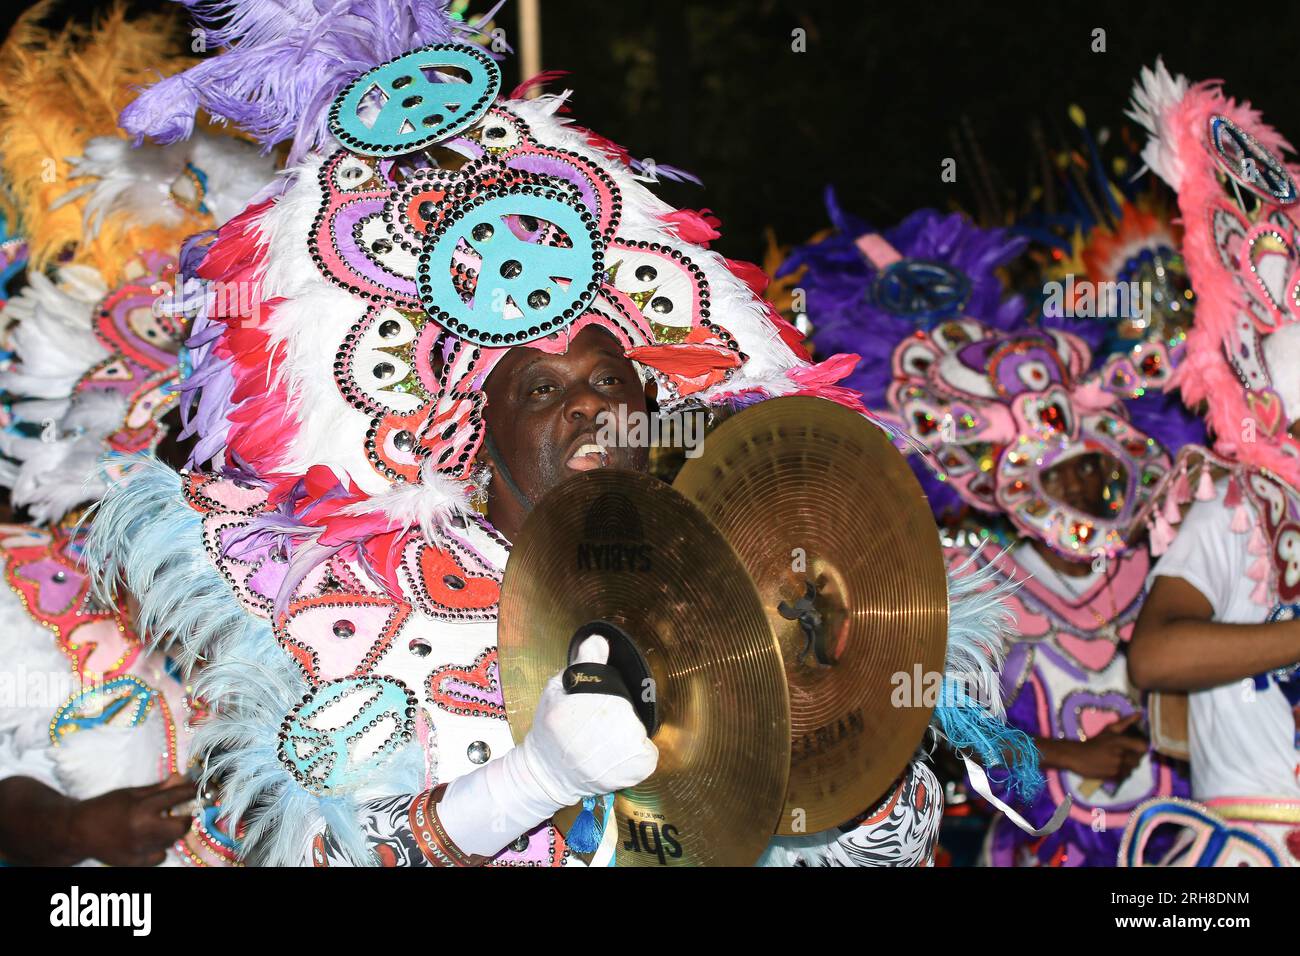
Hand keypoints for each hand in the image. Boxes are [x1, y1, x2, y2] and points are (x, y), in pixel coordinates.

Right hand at [67, 773, 194, 865]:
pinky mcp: (134, 863)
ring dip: (170, 833)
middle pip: (182, 826)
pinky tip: (149, 840)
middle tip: (180, 813)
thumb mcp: (131, 792)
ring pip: (171, 842)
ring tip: (157, 825)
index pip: (178, 797)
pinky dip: (159, 848)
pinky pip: (160, 856)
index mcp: (142, 808)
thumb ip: (159, 788)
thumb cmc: (105, 807)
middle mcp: (143, 830)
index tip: (200, 789)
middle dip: (186, 818)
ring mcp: (139, 849)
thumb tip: (182, 778)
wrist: (77, 831)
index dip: (193, 791)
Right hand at [518, 635, 657, 805]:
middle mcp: (605, 726)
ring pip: (638, 728)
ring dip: (625, 734)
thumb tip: (599, 640)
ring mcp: (622, 750)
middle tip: (592, 729)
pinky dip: (637, 755)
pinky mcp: (637, 767)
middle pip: (626, 708)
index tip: (591, 707)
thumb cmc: (551, 732)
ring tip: (601, 745)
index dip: (603, 695)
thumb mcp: (556, 690)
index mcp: (581, 704)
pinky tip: (614, 758)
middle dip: (614, 714)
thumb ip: (582, 665)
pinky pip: (648, 751)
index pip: (610, 685)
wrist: (548, 775)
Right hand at [1064, 714, 1147, 782]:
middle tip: (1123, 754)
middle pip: (1138, 759)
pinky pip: (1125, 777)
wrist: (1076, 756)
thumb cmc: (1093, 741)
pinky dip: (1121, 773)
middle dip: (1132, 757)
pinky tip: (1113, 768)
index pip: (1143, 747)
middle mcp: (1121, 755)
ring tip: (1117, 762)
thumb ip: (1125, 722)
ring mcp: (1117, 767)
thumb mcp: (1108, 730)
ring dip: (1127, 766)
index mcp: (1120, 742)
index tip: (1135, 747)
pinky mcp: (1114, 777)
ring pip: (1132, 769)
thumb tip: (1140, 714)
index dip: (1141, 747)